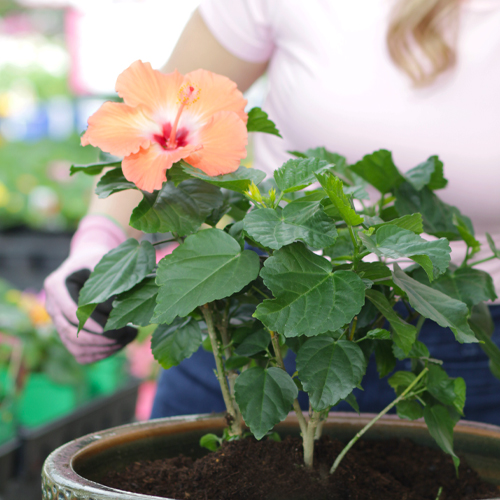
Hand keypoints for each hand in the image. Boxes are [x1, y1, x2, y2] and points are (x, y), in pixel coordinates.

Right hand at [44, 215, 136, 363]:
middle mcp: (52, 306)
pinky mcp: (67, 334)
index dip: (91, 322)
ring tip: (127, 339)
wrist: (88, 264)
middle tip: (126, 335)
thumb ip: (106, 282)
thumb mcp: (101, 263)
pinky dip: (98, 355)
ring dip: (101, 348)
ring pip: (74, 347)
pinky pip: (79, 353)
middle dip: (100, 338)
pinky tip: (118, 346)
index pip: (71, 311)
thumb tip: (118, 306)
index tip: (111, 327)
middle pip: (70, 332)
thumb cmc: (97, 261)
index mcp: (55, 285)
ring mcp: (58, 323)